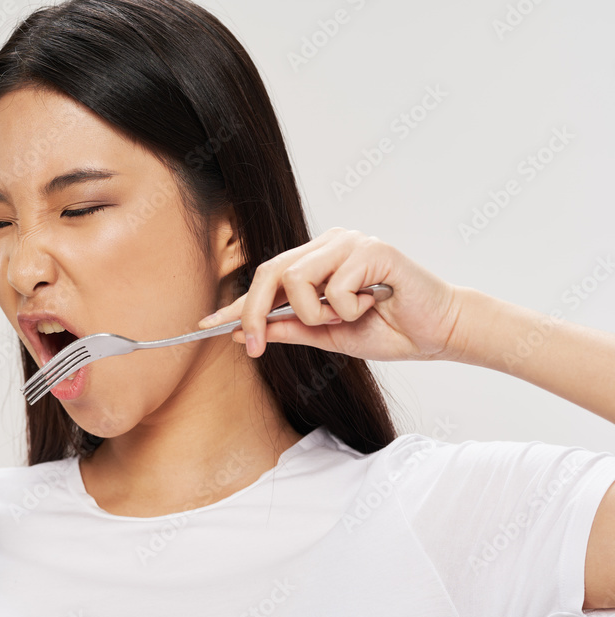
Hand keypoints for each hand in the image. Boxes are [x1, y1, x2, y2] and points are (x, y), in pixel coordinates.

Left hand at [199, 228, 466, 361]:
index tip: (205, 325)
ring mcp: (349, 242)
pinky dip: (350, 309)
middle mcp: (329, 243)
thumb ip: (292, 328)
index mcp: (318, 259)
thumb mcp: (329, 336)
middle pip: (270, 270)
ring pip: (298, 279)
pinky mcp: (372, 248)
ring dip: (316, 314)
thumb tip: (247, 331)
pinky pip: (335, 288)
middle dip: (254, 312)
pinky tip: (376, 303)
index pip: (267, 278)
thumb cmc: (389, 329)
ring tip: (350, 316)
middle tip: (255, 346)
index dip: (235, 302)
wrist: (440, 332)